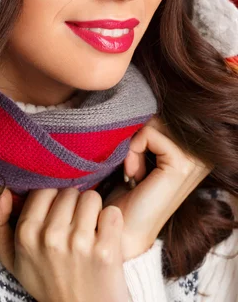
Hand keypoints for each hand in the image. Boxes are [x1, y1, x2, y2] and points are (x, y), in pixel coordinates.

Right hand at [0, 187, 128, 301]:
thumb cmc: (48, 281)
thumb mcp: (12, 258)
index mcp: (26, 234)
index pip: (45, 189)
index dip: (54, 201)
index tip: (57, 218)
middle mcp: (50, 237)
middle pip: (70, 191)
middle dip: (74, 205)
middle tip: (74, 228)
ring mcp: (79, 244)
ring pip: (92, 198)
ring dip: (94, 212)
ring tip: (90, 233)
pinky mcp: (106, 251)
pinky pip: (112, 213)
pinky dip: (112, 224)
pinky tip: (105, 239)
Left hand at [103, 115, 212, 260]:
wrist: (122, 226)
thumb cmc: (129, 191)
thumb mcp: (144, 153)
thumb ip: (152, 130)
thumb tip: (144, 98)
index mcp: (197, 150)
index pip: (167, 113)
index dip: (144, 128)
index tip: (135, 156)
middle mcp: (202, 155)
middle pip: (161, 114)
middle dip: (139, 134)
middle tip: (131, 164)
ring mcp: (195, 160)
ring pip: (153, 122)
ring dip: (134, 144)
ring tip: (132, 170)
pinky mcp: (181, 164)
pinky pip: (149, 134)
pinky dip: (133, 149)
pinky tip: (133, 173)